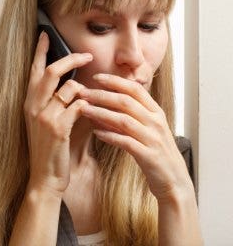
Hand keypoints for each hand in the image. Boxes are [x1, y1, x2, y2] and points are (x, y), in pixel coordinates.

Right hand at [23, 32, 91, 195]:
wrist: (44, 177)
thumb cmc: (49, 149)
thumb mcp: (45, 122)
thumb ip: (57, 102)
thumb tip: (75, 84)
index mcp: (29, 102)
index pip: (33, 70)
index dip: (40, 51)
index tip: (45, 34)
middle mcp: (33, 106)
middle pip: (52, 71)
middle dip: (71, 59)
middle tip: (87, 55)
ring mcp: (44, 116)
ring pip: (69, 88)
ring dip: (85, 89)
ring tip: (94, 96)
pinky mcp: (58, 128)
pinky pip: (79, 106)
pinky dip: (89, 106)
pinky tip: (95, 113)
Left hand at [78, 73, 194, 202]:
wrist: (174, 182)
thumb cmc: (156, 152)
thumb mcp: (148, 128)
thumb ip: (133, 114)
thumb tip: (106, 100)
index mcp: (156, 112)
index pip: (135, 89)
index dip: (115, 81)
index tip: (96, 77)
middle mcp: (156, 122)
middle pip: (126, 102)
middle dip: (102, 95)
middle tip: (82, 92)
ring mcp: (153, 139)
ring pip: (124, 120)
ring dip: (101, 113)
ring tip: (83, 110)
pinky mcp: (149, 156)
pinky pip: (126, 142)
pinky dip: (110, 136)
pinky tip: (96, 132)